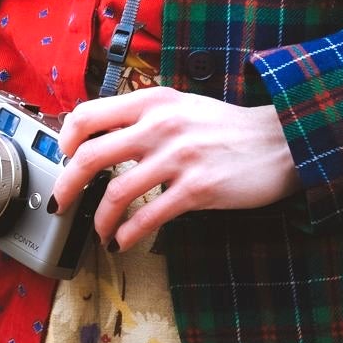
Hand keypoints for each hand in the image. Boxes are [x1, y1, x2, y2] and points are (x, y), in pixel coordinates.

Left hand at [50, 86, 299, 253]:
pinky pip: (148, 216)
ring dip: (99, 218)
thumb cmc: (226, 126)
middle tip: (61, 202)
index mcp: (154, 101)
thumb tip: (102, 137)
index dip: (66, 138)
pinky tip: (124, 241)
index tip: (63, 156)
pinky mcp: (197, 189)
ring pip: (116, 192)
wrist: (280, 141)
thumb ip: (146, 115)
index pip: (89, 114)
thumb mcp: (182, 105)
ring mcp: (179, 157)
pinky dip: (128, 234)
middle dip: (67, 184)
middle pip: (91, 155)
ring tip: (100, 230)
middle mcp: (161, 125)